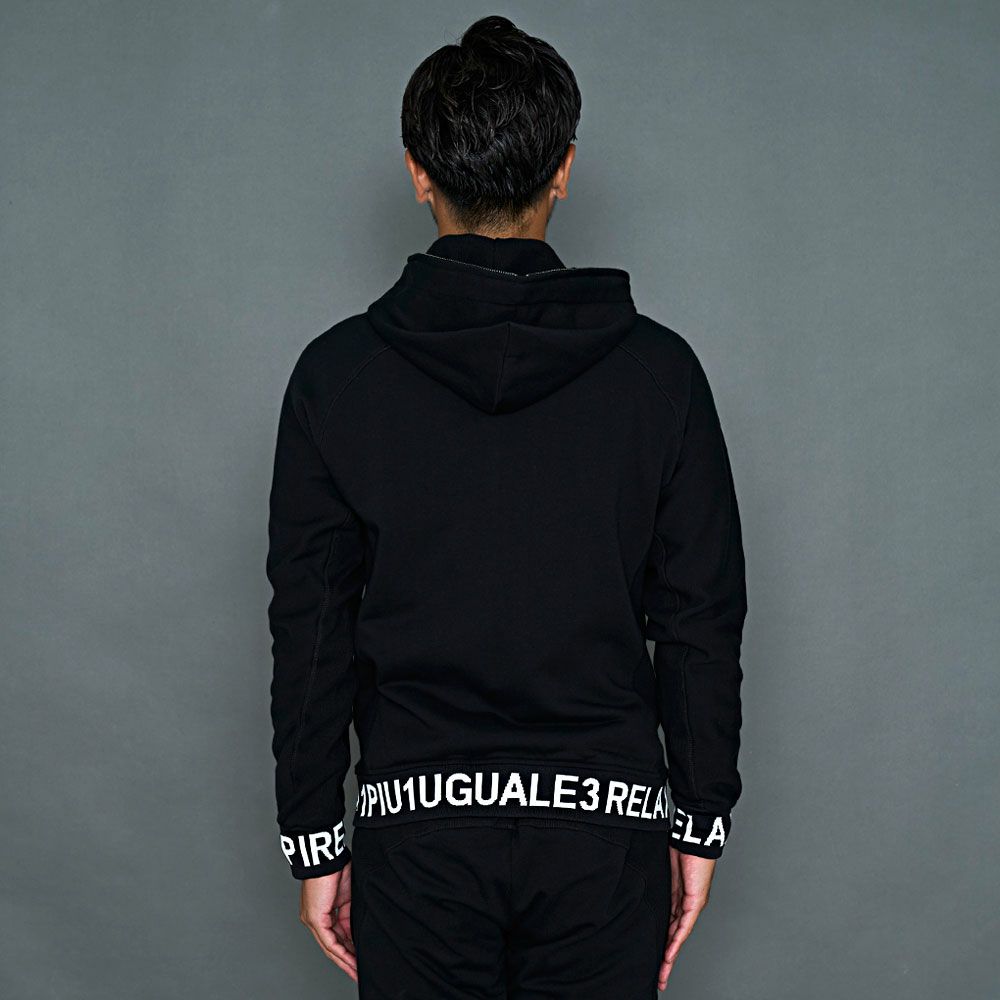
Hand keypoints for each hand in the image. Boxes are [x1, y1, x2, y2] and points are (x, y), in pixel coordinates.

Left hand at [299, 862, 356, 980]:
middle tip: (358, 973)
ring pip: (330, 947)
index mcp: (322, 912)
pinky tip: (350, 961)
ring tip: (356, 972)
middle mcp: (314, 919)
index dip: (347, 950)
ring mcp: (313, 920)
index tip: (358, 960)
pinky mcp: (315, 919)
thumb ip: (350, 914)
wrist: (326, 857)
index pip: (335, 937)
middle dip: (347, 961)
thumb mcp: (348, 896)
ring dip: (345, 961)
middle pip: (332, 946)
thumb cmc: (336, 868)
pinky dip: (341, 952)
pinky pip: (329, 941)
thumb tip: (357, 931)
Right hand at [657, 848, 715, 990]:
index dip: (661, 942)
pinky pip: (684, 925)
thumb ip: (652, 881)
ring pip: (679, 935)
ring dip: (670, 955)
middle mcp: (684, 904)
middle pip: (673, 936)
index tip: (654, 957)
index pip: (667, 925)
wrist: (695, 838)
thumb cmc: (679, 846)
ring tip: (662, 971)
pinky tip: (669, 954)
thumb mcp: (660, 868)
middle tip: (659, 976)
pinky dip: (676, 941)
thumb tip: (634, 885)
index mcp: (676, 896)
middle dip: (665, 957)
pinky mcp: (695, 902)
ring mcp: (691, 904)